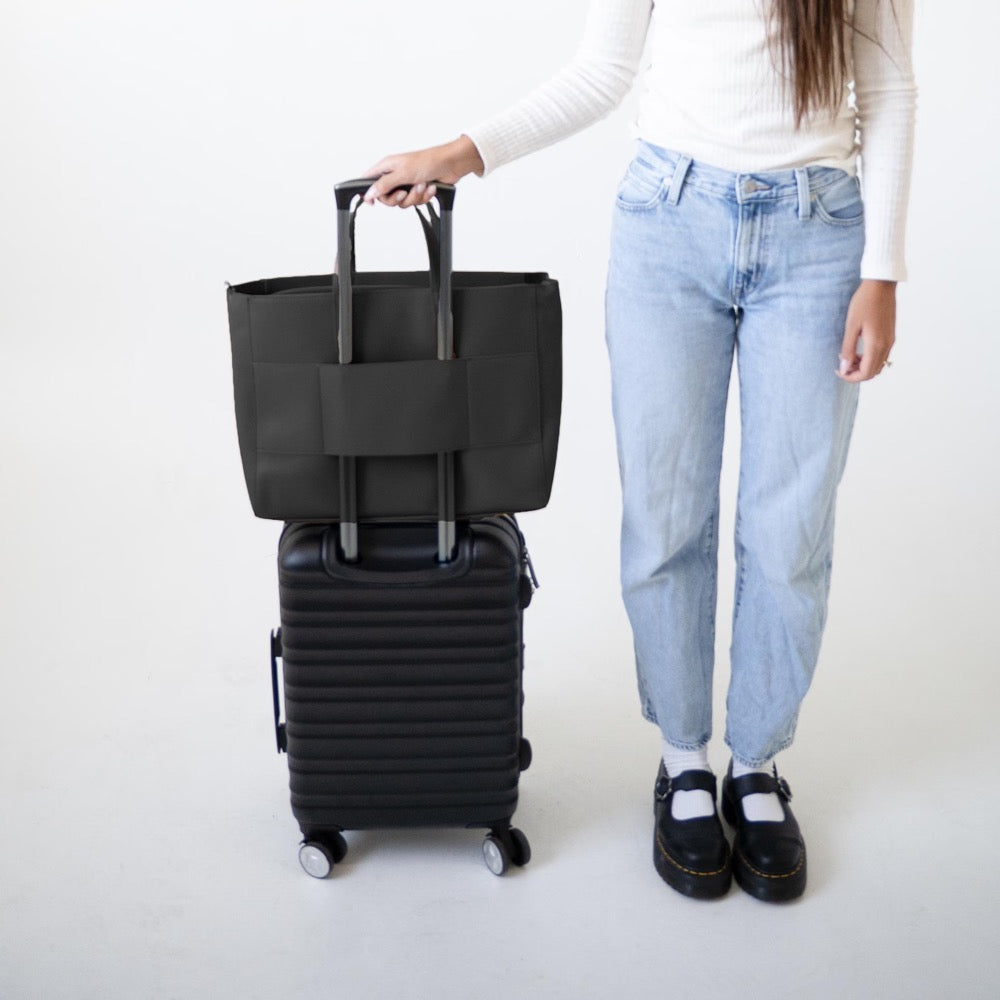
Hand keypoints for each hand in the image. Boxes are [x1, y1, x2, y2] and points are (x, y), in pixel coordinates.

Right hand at [359, 134, 484, 208]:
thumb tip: (369, 193)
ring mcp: (407, 184)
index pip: (369, 180)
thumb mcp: (402, 174)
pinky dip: (423, 197)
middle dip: (397, 199)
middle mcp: (395, 175)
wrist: (450, 165)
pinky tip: (429, 187)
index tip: (371, 202)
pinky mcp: (418, 191)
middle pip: (386, 197)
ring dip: (414, 197)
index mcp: (387, 166)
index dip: (367, 192)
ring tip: (421, 185)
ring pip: (402, 202)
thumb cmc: (428, 161)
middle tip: (404, 193)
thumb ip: (384, 184)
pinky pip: (415, 203)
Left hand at [836, 279, 896, 381]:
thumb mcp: (851, 326)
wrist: (881, 285)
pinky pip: (881, 355)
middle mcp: (886, 345)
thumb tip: (844, 368)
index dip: (851, 377)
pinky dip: (869, 358)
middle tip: (842, 365)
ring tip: (849, 356)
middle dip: (856, 373)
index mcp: (876, 344)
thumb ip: (848, 349)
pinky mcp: (890, 335)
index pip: (865, 373)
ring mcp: (890, 341)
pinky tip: (858, 349)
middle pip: (873, 372)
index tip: (838, 370)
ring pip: (878, 365)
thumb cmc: (864, 302)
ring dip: (863, 366)